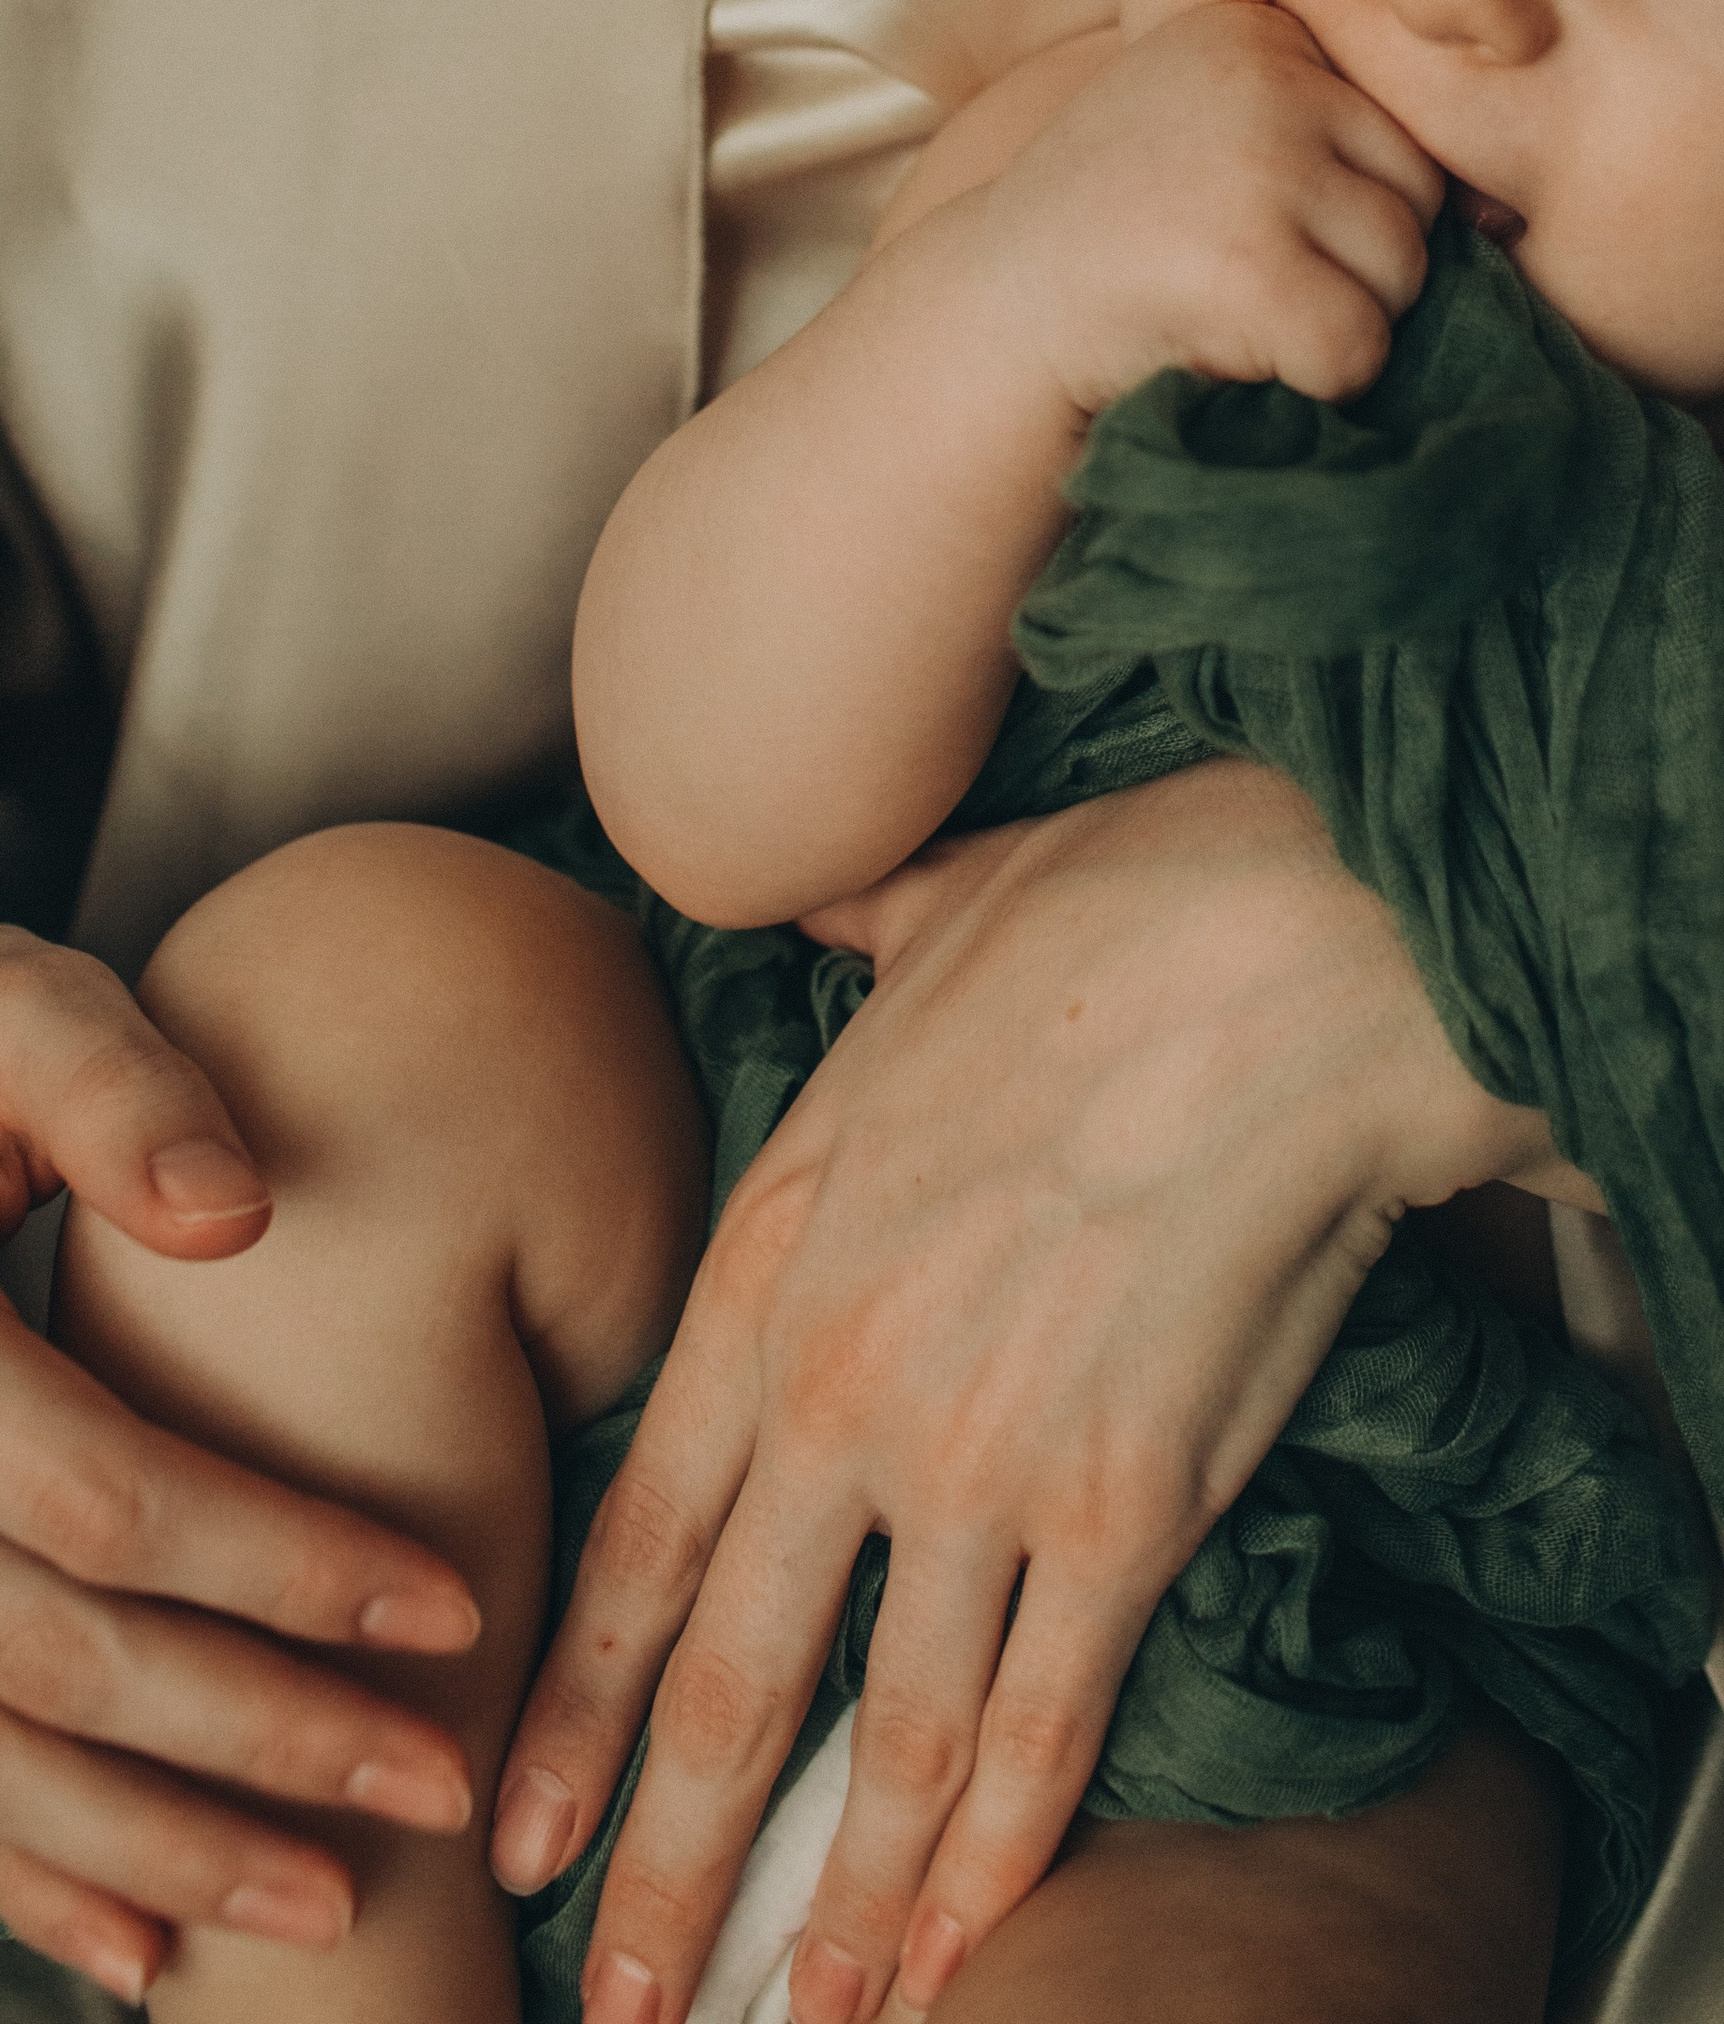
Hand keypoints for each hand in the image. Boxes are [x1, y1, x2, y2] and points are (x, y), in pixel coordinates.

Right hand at [0, 930, 481, 2001]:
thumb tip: (238, 1214)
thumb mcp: (10, 1014)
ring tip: (332, 1900)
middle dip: (261, 1739)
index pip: (111, 1494)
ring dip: (159, 1852)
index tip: (459, 1609)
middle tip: (439, 1789)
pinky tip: (145, 1946)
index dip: (284, 1563)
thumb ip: (115, 1089)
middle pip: (60, 1659)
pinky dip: (32, 1882)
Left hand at [493, 766, 1548, 2023]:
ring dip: (836, 1909)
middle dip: (664, 1863)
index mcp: (778, 1253)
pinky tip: (964, 1947)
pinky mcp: (1127, 1508)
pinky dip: (998, 1856)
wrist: (1303, 946)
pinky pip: (1044, 1723)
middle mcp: (846, 1388)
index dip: (579, 1703)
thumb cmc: (1128, 906)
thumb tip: (828, 908)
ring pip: (878, 1739)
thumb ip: (853, 941)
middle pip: (730, 1680)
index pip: (646, 1531)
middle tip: (621, 1999)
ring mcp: (981, 1464)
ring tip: (805, 2021)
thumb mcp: (930, 909)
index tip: (521, 1820)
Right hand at [975, 0, 1442, 417]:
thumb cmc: (1119, 242)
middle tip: (1239, 285)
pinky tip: (1224, 353)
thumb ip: (1326, 133)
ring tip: (1227, 314)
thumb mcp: (1212, 134)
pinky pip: (1358, 348)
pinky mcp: (1247, 267)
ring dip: (1334, 323)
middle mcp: (1260, 76)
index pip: (1393, 129)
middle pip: (1415, 196)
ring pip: (1401, 274)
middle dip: (1352, 265)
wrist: (990, 324)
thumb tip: (1509, 211)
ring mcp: (1254, 167)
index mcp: (1253, 30)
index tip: (1237, 228)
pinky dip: (1310, 381)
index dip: (1337, 209)